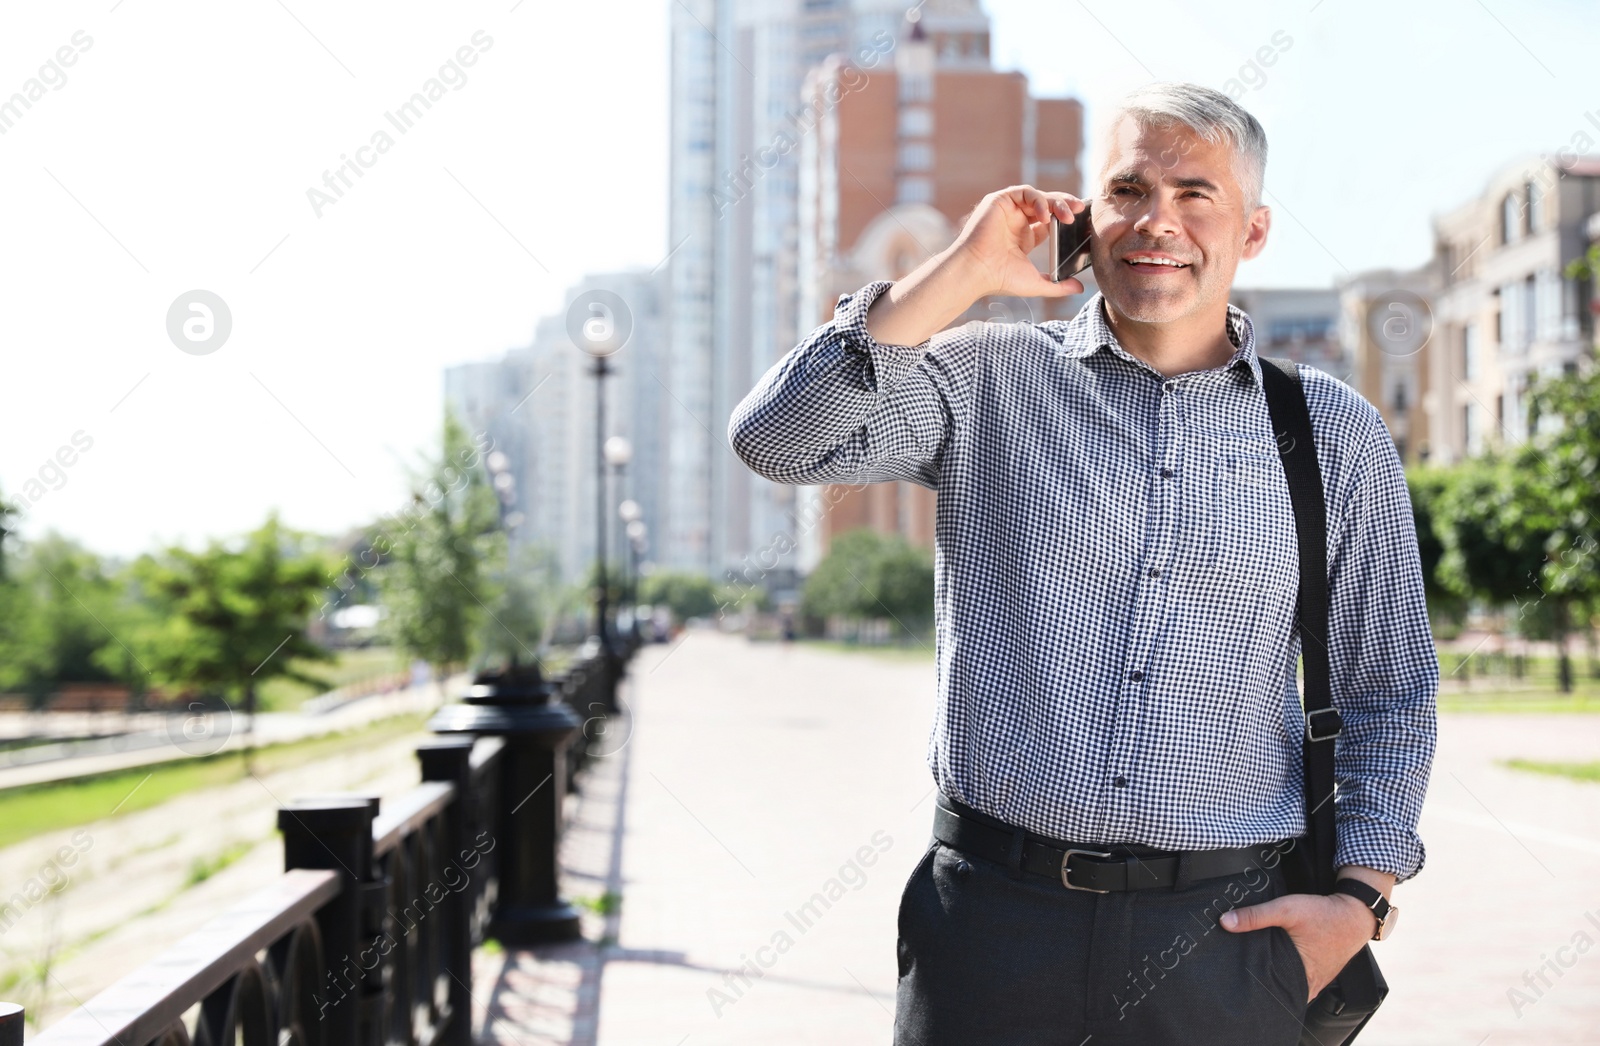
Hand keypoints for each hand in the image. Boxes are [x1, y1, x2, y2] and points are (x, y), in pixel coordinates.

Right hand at [952, 185, 1088, 298]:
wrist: (976, 272)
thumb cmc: (999, 279)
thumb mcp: (1035, 282)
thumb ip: (1057, 285)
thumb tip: (1079, 288)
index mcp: (1023, 238)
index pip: (1049, 222)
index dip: (1065, 220)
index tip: (1082, 224)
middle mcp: (1015, 222)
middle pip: (1047, 206)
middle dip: (1065, 206)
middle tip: (1080, 212)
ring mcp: (1007, 210)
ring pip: (1038, 197)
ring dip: (1056, 202)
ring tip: (1068, 215)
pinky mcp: (999, 201)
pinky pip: (1025, 192)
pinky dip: (1039, 201)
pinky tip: (1045, 216)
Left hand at [1220, 891, 1374, 1001]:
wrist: (1355, 913)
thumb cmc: (1325, 915)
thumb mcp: (1286, 910)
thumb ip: (1255, 916)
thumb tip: (1224, 922)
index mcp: (1301, 980)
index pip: (1267, 991)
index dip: (1249, 984)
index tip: (1231, 975)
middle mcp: (1308, 986)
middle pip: (1274, 987)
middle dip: (1256, 978)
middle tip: (1235, 967)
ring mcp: (1313, 981)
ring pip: (1284, 982)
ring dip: (1270, 973)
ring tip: (1249, 962)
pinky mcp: (1315, 972)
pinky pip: (1293, 975)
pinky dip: (1282, 968)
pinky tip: (1270, 957)